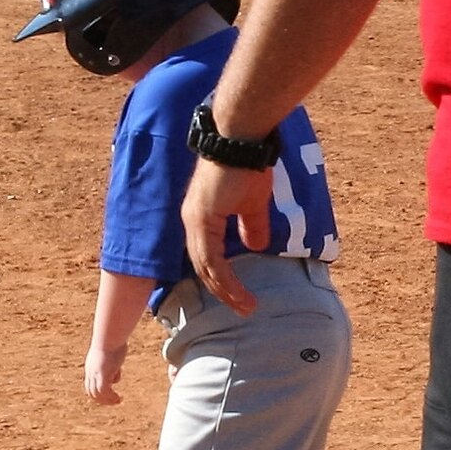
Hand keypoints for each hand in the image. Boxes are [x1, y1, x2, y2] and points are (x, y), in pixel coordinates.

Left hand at [85, 344, 126, 405]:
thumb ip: (113, 356)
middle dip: (102, 399)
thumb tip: (118, 359)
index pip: (90, 385)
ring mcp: (96, 374)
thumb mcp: (112, 350)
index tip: (109, 395)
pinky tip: (119, 398)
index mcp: (91, 367)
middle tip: (114, 401)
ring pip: (97, 394)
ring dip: (107, 400)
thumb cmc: (113, 339)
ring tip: (118, 400)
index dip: (98, 393)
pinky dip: (111, 397)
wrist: (109, 336)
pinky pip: (104, 391)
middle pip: (91, 392)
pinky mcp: (103, 374)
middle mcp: (91, 372)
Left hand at [181, 157, 270, 314]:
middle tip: (244, 308)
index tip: (242, 295)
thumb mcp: (253, 203)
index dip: (224, 278)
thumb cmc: (247, 164)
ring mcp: (196, 221)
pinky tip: (238, 291)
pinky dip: (225, 279)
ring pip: (206, 268)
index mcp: (202, 218)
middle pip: (204, 268)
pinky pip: (211, 259)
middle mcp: (194, 222)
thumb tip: (257, 246)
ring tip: (246, 307)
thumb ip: (252, 225)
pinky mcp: (203, 220)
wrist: (240, 141)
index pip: (208, 257)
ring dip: (226, 290)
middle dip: (224, 292)